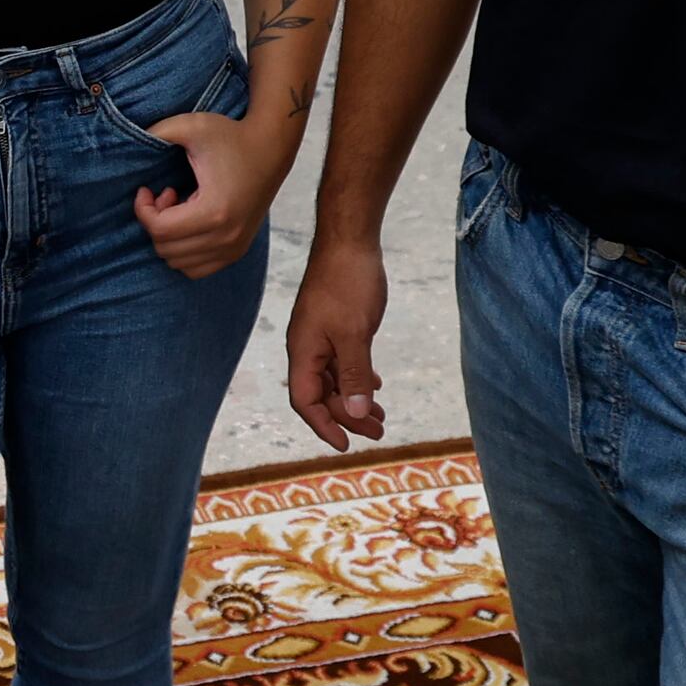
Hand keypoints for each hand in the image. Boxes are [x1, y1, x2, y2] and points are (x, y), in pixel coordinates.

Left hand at [131, 108, 281, 278]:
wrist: (271, 148)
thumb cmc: (231, 136)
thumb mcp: (191, 125)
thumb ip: (157, 132)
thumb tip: (129, 139)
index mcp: (215, 211)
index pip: (160, 230)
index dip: (142, 210)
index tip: (146, 189)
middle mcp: (227, 237)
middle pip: (166, 249)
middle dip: (155, 222)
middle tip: (165, 195)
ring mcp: (234, 247)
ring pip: (179, 263)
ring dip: (169, 237)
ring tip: (179, 208)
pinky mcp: (238, 250)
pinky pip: (197, 269)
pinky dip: (184, 251)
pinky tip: (190, 222)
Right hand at [283, 224, 389, 446]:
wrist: (350, 241)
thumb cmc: (348, 283)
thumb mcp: (354, 333)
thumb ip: (353, 374)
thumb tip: (353, 413)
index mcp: (304, 351)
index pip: (305, 401)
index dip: (323, 425)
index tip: (346, 445)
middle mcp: (307, 347)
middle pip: (322, 394)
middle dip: (347, 416)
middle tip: (379, 431)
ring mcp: (321, 336)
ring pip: (335, 379)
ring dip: (355, 399)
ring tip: (381, 416)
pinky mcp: (335, 326)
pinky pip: (342, 361)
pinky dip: (358, 377)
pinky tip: (375, 383)